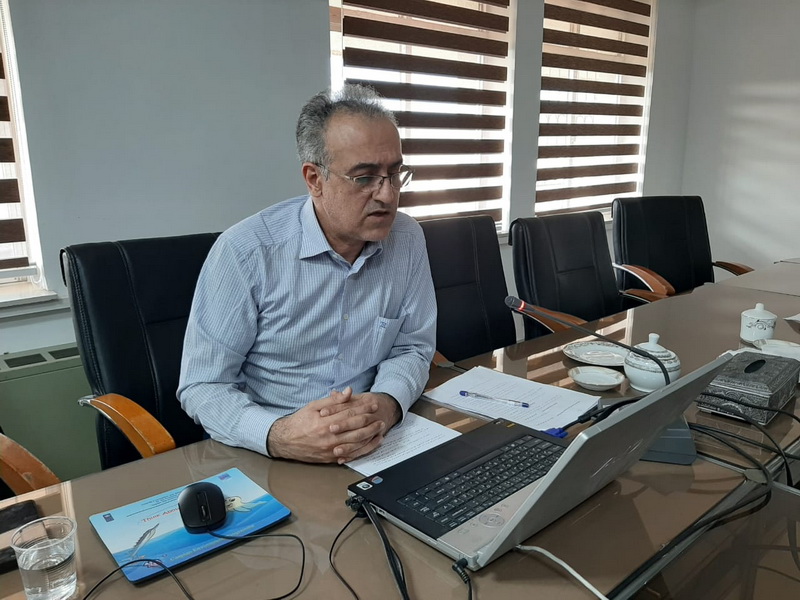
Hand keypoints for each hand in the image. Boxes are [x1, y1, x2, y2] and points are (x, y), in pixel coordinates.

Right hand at [267, 388, 399, 462]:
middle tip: (380, 418)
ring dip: (370, 436)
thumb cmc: (299, 421)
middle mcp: (328, 436)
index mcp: (324, 421)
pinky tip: (370, 444)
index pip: (349, 413)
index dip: (363, 408)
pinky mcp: (330, 458)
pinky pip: (350, 454)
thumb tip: (348, 392)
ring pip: (356, 443)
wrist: (285, 441)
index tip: (373, 405)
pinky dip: (362, 449)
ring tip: (380, 430)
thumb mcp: (313, 406)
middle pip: (355, 429)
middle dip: (370, 422)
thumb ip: (333, 400)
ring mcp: (330, 449)